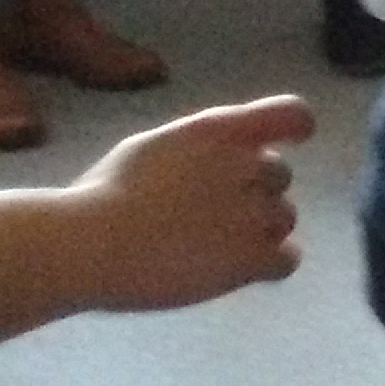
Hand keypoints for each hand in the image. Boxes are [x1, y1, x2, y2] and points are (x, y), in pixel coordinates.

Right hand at [62, 96, 314, 311]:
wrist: (89, 244)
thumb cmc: (102, 196)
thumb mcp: (151, 148)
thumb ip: (196, 147)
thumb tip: (215, 157)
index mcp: (219, 131)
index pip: (290, 114)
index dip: (295, 128)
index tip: (293, 140)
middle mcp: (245, 164)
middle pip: (280, 176)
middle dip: (254, 193)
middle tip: (212, 217)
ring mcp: (253, 211)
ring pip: (285, 218)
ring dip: (261, 231)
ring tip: (215, 248)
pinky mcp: (251, 257)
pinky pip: (287, 260)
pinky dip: (269, 265)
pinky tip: (238, 271)